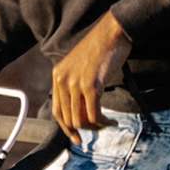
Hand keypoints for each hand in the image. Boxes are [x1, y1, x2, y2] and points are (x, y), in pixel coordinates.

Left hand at [49, 15, 128, 140]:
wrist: (112, 32)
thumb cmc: (101, 48)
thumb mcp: (80, 66)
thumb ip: (76, 85)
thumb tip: (81, 110)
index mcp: (58, 76)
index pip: (57, 111)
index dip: (66, 128)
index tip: (76, 137)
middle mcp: (63, 80)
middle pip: (67, 118)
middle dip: (82, 130)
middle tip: (96, 132)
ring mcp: (76, 83)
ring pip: (80, 119)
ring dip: (94, 127)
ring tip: (105, 125)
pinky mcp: (91, 85)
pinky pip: (93, 114)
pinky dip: (102, 122)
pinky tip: (110, 122)